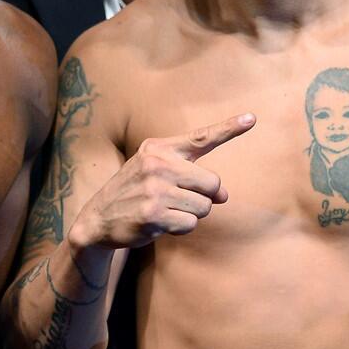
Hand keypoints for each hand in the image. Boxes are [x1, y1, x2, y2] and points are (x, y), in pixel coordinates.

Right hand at [68, 114, 255, 250]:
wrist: (97, 218)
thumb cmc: (134, 192)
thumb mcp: (154, 172)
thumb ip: (191, 177)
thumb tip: (224, 195)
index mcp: (158, 148)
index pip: (200, 137)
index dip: (229, 128)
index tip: (252, 118)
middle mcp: (157, 164)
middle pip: (212, 183)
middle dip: (204, 197)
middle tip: (179, 200)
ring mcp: (154, 189)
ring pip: (204, 207)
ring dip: (190, 215)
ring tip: (164, 210)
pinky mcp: (153, 214)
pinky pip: (190, 225)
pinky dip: (180, 229)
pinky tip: (159, 223)